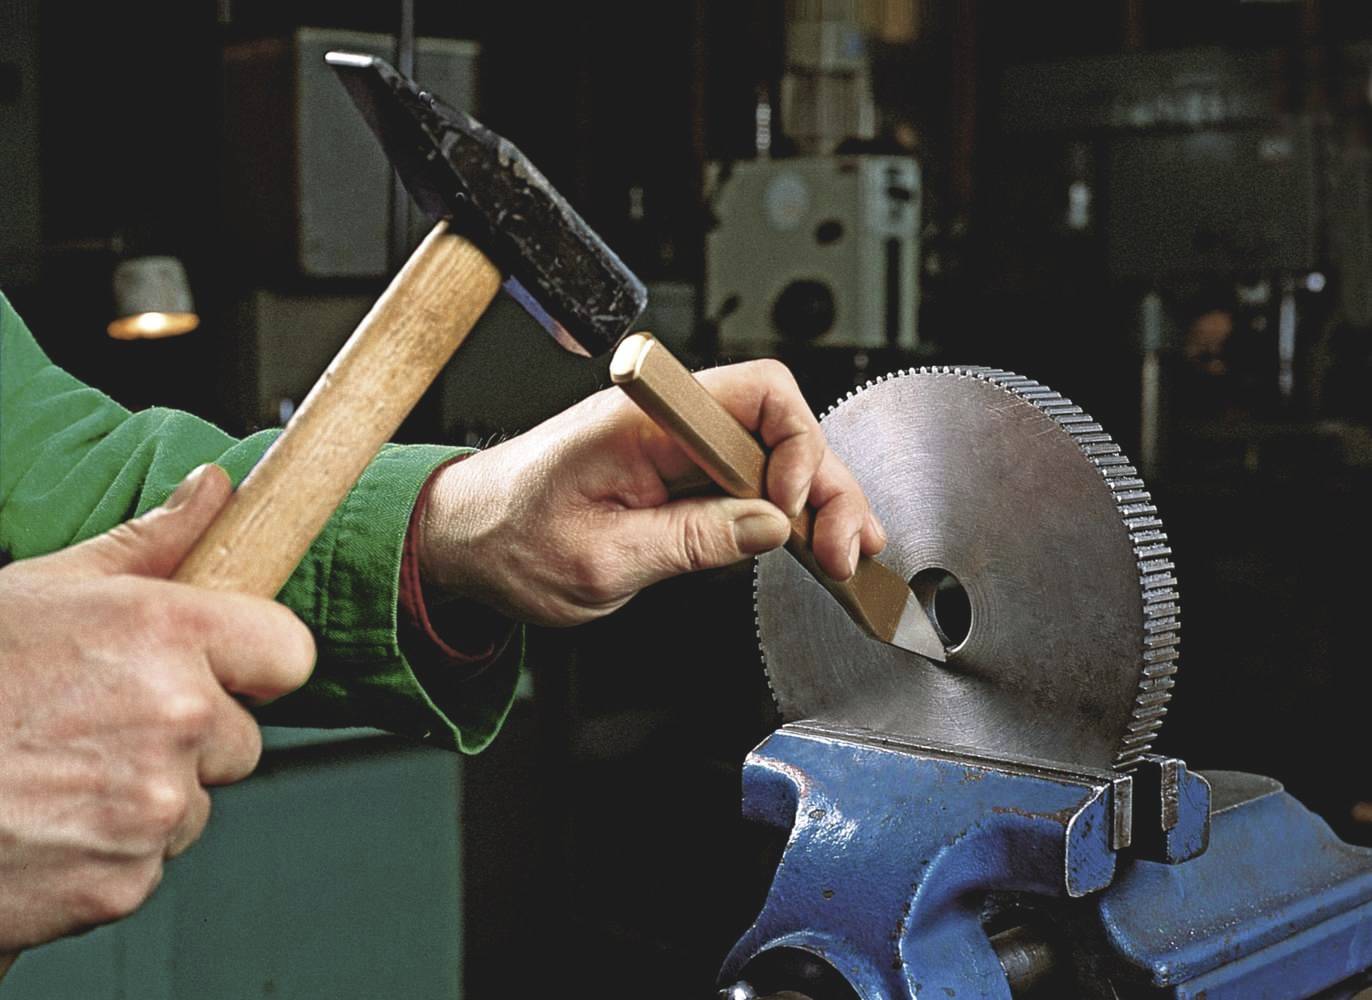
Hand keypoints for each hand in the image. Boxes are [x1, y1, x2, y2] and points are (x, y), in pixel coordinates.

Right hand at [0, 465, 314, 950]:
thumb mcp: (45, 589)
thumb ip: (151, 542)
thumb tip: (215, 493)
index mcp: (166, 633)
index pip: (290, 653)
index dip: (257, 663)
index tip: (228, 670)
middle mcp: (177, 716)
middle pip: (242, 740)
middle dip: (191, 738)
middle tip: (103, 726)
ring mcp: (154, 805)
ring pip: (194, 805)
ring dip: (148, 798)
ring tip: (63, 776)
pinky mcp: (126, 880)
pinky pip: (150, 863)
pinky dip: (110, 853)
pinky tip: (50, 823)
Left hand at [419, 358, 885, 625]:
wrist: (462, 540)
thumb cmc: (507, 539)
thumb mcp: (599, 561)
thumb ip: (689, 541)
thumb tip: (770, 527)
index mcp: (643, 419)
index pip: (756, 394)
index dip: (794, 449)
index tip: (790, 513)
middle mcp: (668, 422)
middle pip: (782, 427)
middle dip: (826, 484)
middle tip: (846, 549)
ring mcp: (677, 447)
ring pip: (777, 456)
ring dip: (821, 501)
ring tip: (851, 553)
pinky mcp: (679, 475)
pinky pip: (751, 481)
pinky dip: (791, 512)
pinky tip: (822, 539)